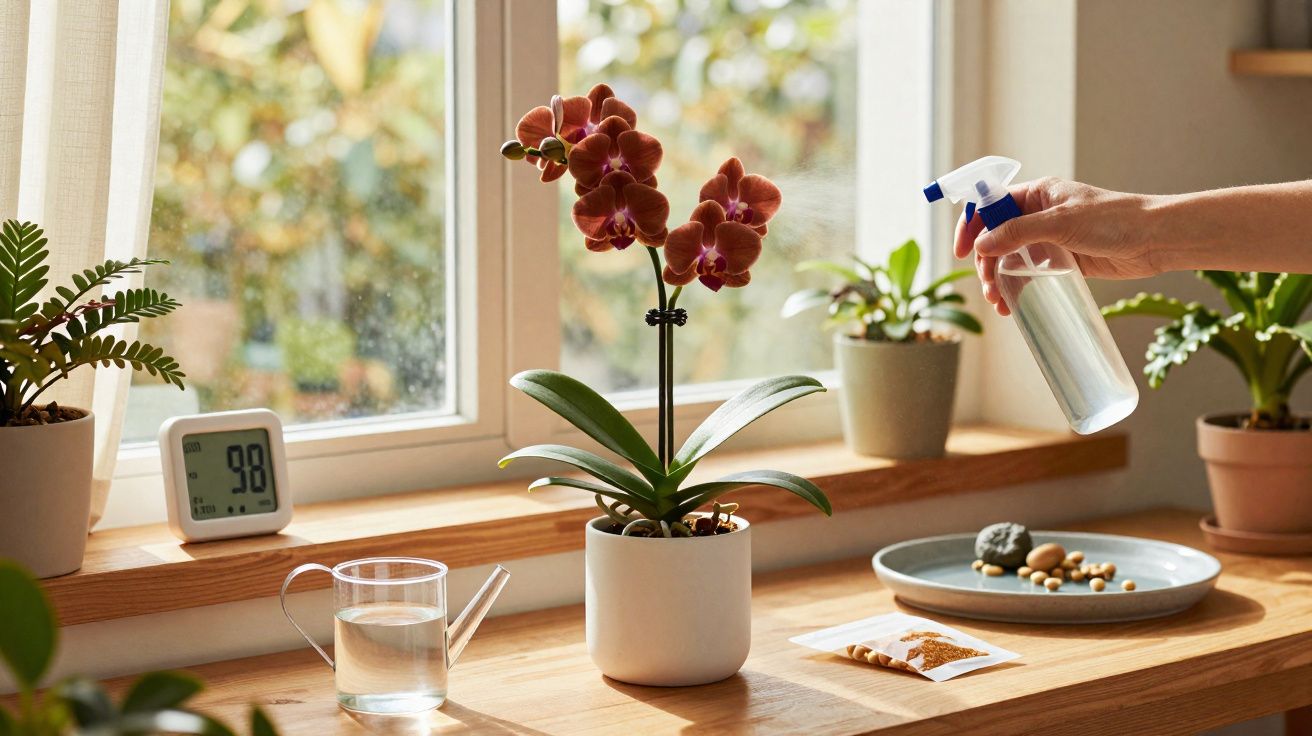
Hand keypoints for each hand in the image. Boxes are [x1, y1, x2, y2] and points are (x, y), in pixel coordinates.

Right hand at [954, 178, 1161, 315]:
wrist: (1155, 239)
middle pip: (995, 237)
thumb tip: (983, 245)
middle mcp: (1038, 215)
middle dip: (985, 263)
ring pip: (1009, 259)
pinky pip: (1029, 275)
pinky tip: (1012, 304)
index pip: (990, 205)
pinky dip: (1016, 289)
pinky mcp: (1062, 262)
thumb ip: (1019, 232)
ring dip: (998, 280)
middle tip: (988, 286)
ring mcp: (1049, 239)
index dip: (971, 226)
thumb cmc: (1114, 220)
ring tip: (999, 302)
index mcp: (1036, 194)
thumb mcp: (1061, 223)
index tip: (961, 251)